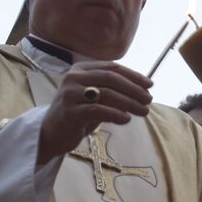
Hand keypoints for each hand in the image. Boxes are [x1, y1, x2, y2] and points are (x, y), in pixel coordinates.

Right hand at [37, 61, 152, 164]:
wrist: (51, 133)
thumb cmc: (77, 114)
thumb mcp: (94, 98)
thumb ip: (112, 90)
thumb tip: (143, 89)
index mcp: (80, 69)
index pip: (112, 67)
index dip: (133, 75)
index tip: (150, 84)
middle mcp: (73, 77)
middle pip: (111, 78)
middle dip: (134, 89)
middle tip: (149, 99)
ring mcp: (70, 93)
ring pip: (107, 94)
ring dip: (130, 103)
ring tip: (143, 111)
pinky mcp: (70, 111)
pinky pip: (99, 110)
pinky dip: (116, 114)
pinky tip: (126, 119)